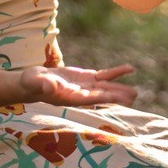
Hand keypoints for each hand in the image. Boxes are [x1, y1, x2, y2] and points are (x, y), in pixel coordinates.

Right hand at [20, 64, 137, 106]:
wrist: (31, 82)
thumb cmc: (31, 83)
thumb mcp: (35, 82)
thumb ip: (44, 85)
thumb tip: (51, 87)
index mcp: (70, 98)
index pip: (91, 99)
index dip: (105, 97)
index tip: (119, 99)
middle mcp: (81, 95)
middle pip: (102, 95)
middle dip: (117, 96)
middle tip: (134, 96)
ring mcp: (85, 87)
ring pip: (106, 87)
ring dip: (120, 88)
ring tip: (135, 92)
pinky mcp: (86, 78)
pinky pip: (104, 76)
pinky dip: (116, 73)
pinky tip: (129, 69)